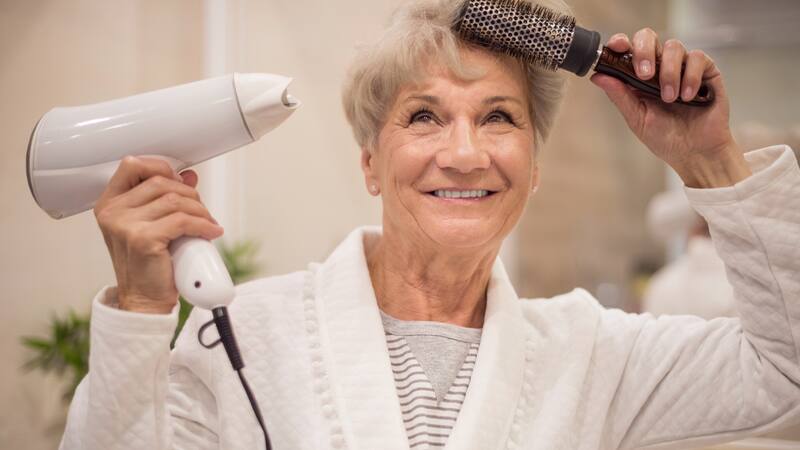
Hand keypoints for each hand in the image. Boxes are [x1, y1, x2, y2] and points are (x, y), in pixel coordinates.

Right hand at [93, 156, 223, 313]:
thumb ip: (166, 199)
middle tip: (201, 211)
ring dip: (200, 210)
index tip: (181, 182)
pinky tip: (212, 232)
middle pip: (161, 182)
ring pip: (175, 200)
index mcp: (109, 204)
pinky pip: (183, 221)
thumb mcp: (153, 225)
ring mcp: (125, 225)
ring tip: (208, 223)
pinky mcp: (143, 239)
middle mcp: (112, 212)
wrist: (144, 300)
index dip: (162, 167)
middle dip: (189, 194)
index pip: (132, 165)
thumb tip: (189, 176)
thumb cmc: (147, 265)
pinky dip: (204, 225)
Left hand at [590, 29, 751, 187]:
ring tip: (670, 98)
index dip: (620, 42)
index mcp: (639, 76)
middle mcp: (660, 67)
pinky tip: (689, 97)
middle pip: (649, 37)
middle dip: (644, 52)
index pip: (628, 49)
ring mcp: (683, 67)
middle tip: (644, 75)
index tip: (617, 46)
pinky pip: (698, 58)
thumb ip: (619, 96)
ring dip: (669, 72)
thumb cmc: (665, 138)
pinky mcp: (706, 71)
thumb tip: (597, 76)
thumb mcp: (637, 118)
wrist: (695, 153)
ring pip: (674, 46)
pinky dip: (691, 76)